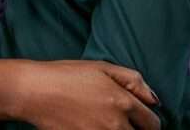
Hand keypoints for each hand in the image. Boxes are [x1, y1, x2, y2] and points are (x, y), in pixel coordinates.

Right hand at [16, 59, 160, 129]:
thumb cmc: (66, 75)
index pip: (153, 124)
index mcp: (122, 101)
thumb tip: (154, 100)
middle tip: (118, 120)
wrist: (35, 92)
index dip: (148, 121)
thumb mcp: (100, 67)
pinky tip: (91, 126)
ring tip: (102, 122)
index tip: (138, 119)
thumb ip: (132, 79)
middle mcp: (116, 124)